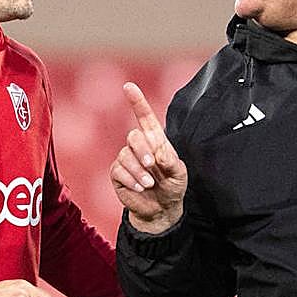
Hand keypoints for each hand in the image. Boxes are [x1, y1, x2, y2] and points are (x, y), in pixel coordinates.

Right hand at [110, 82, 187, 232]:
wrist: (161, 210)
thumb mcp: (180, 174)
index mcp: (155, 140)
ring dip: (138, 171)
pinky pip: (118, 170)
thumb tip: (157, 152)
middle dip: (142, 151)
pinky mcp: (117, 173)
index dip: (137, 101)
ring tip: (149, 184)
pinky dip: (131, 180)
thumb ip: (171, 161)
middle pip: (133, 136)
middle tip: (152, 166)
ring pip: (125, 155)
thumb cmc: (172, 188)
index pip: (145, 117)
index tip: (128, 86)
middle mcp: (138, 146)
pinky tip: (140, 187)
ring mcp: (126, 159)